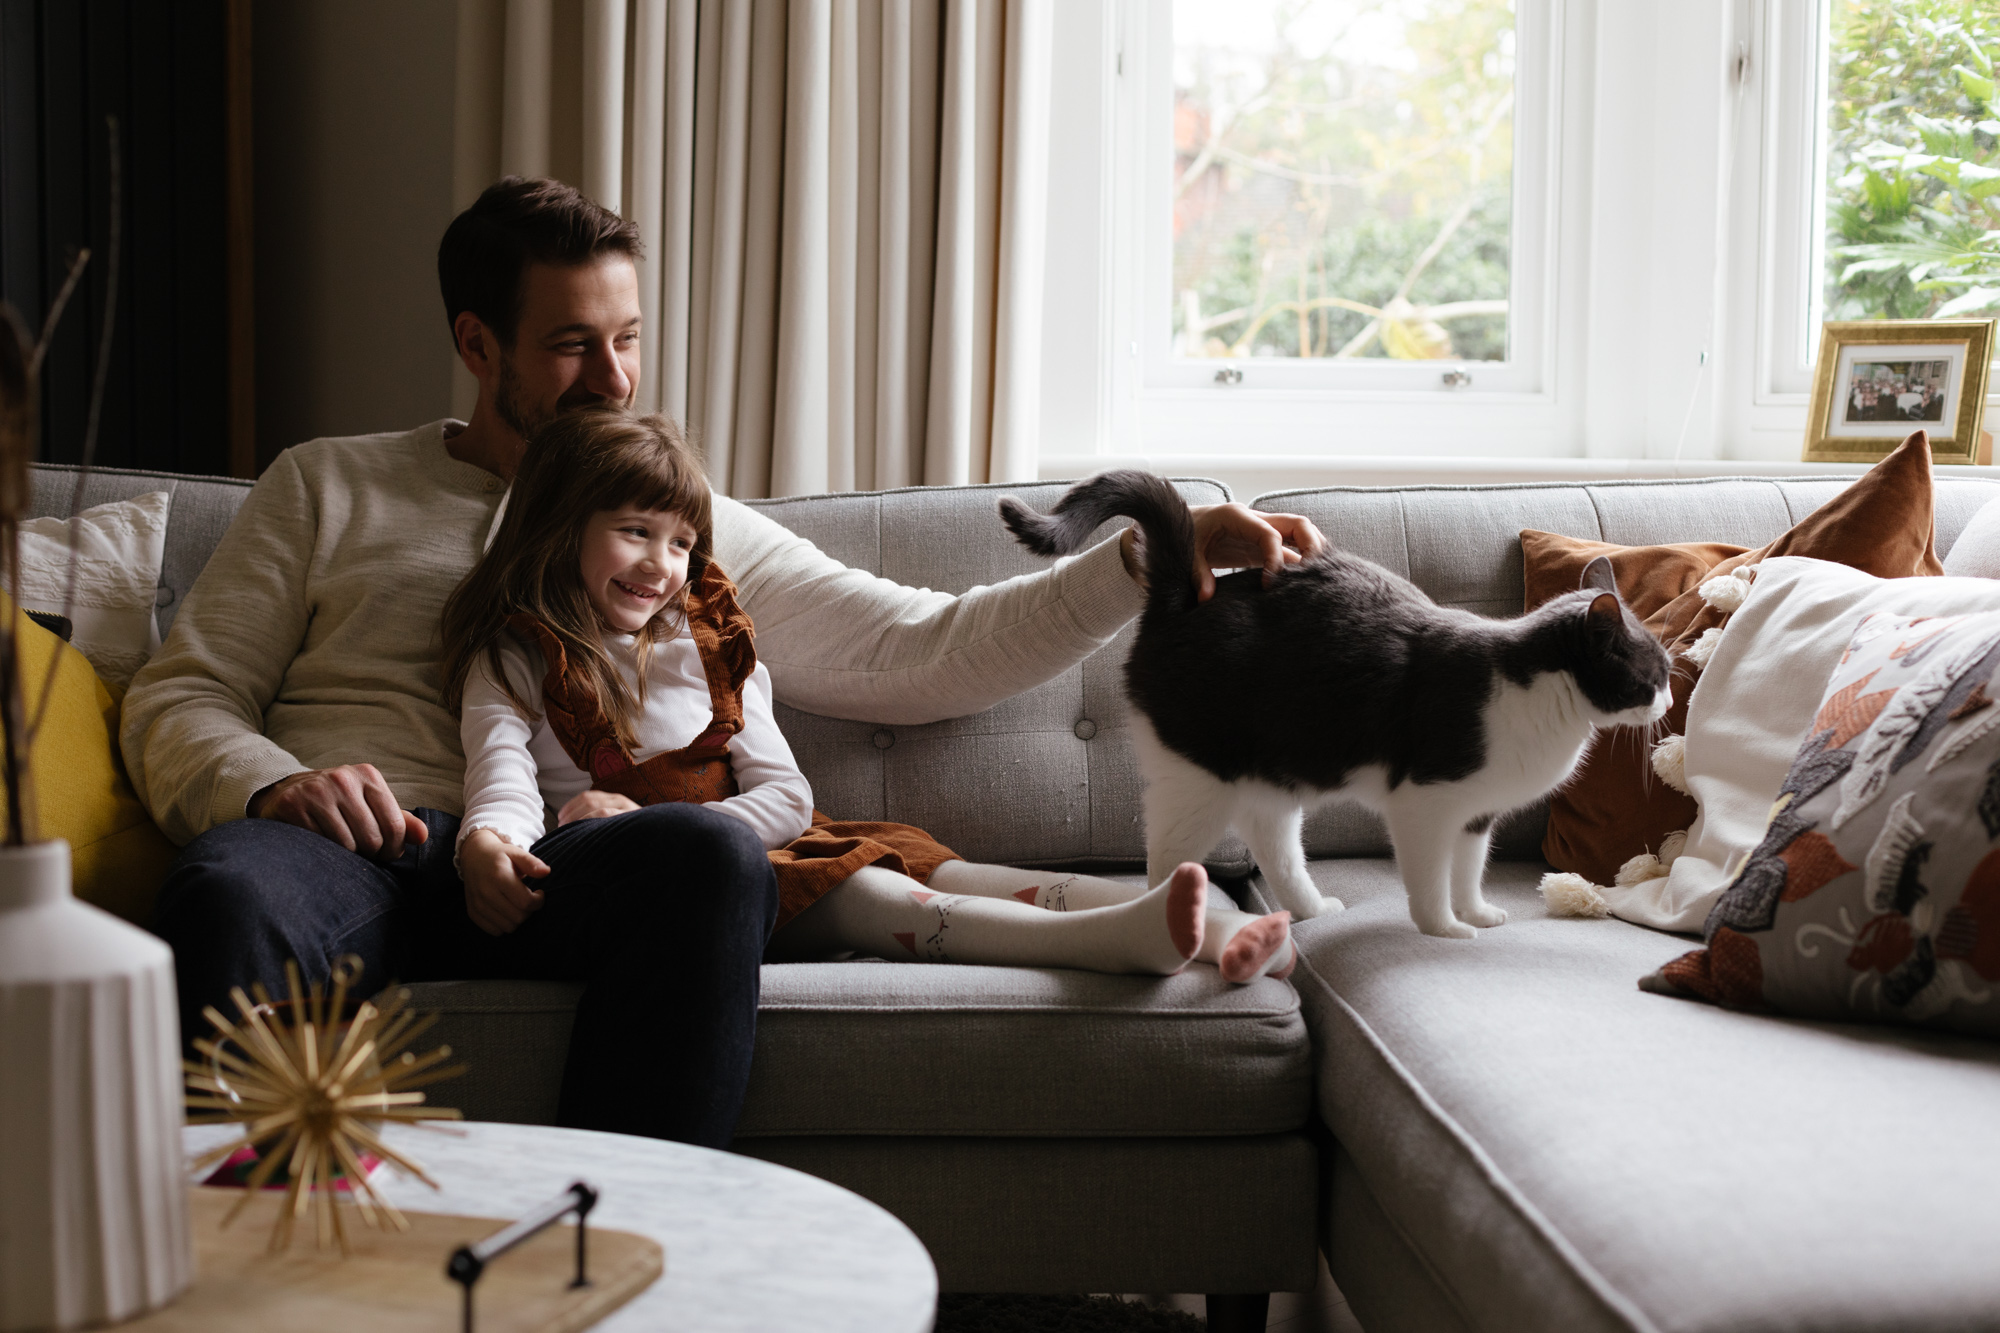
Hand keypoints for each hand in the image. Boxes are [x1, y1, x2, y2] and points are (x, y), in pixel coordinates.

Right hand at [250, 765, 429, 860]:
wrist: (286, 791)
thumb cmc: (338, 803)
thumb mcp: (370, 804)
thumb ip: (398, 820)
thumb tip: (423, 836)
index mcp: (368, 775)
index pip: (395, 825)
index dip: (394, 848)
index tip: (385, 854)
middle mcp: (343, 778)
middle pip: (372, 838)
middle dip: (371, 854)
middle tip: (362, 854)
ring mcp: (316, 790)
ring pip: (347, 845)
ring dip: (347, 856)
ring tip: (342, 849)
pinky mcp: (292, 805)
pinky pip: (320, 845)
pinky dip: (323, 852)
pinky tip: (320, 843)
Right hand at [458, 828, 550, 935]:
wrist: (473, 856)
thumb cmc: (500, 856)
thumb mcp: (516, 853)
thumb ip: (532, 863)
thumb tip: (546, 872)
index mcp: (499, 877)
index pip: (526, 902)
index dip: (539, 901)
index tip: (539, 893)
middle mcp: (486, 893)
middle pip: (518, 917)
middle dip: (529, 911)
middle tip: (528, 899)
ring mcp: (478, 905)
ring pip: (508, 927)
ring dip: (517, 919)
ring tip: (517, 904)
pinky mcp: (472, 913)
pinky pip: (494, 931)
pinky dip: (503, 924)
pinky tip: (506, 911)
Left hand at [557, 790, 640, 825]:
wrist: (657, 837)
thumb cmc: (631, 833)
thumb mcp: (616, 821)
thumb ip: (599, 818)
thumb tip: (572, 824)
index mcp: (614, 799)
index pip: (587, 796)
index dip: (570, 806)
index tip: (561, 818)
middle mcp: (620, 800)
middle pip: (588, 800)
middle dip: (571, 814)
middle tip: (562, 827)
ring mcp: (627, 809)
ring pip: (596, 808)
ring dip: (578, 819)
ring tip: (570, 831)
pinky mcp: (630, 818)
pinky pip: (606, 816)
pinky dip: (591, 823)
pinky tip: (584, 832)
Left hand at [1122, 503, 1327, 601]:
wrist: (1179, 526)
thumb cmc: (1184, 534)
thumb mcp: (1187, 552)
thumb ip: (1198, 573)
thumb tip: (1207, 598)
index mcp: (1237, 516)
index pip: (1269, 534)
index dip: (1276, 559)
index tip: (1270, 585)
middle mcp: (1255, 519)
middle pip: (1297, 524)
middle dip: (1311, 547)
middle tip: (1312, 577)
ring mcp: (1262, 531)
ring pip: (1299, 534)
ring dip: (1311, 552)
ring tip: (1315, 579)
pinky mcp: (1261, 545)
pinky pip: (1290, 548)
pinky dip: (1300, 562)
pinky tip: (1305, 581)